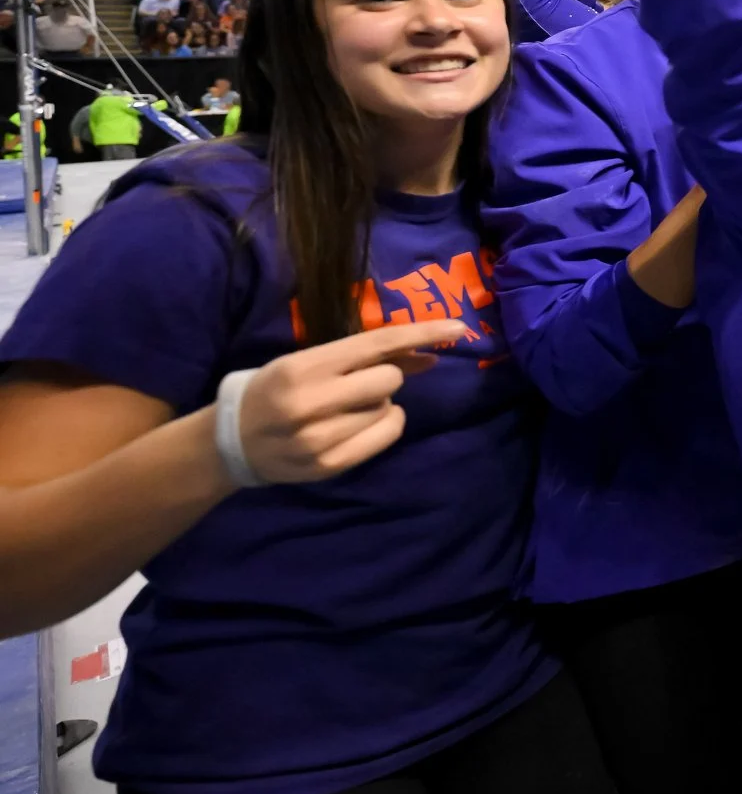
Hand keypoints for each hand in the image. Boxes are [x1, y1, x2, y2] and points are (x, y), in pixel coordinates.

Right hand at [234, 320, 468, 484]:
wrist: (231, 440)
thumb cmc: (275, 390)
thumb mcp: (310, 362)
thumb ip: (368, 357)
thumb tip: (431, 355)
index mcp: (305, 366)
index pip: (377, 343)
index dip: (422, 332)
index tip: (459, 328)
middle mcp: (312, 401)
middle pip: (390, 380)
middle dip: (385, 378)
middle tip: (356, 386)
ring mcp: (320, 438)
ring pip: (390, 410)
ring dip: (380, 405)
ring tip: (345, 409)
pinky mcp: (329, 465)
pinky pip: (385, 437)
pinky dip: (383, 426)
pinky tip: (357, 425)